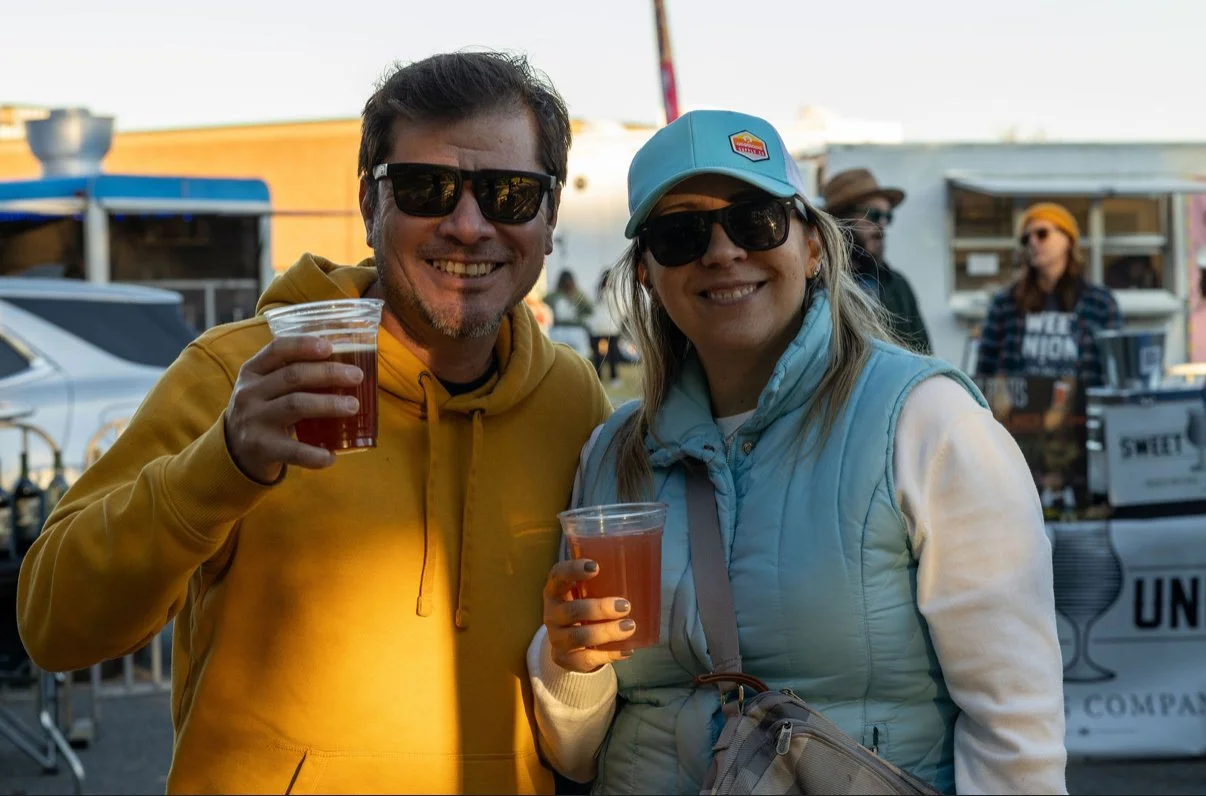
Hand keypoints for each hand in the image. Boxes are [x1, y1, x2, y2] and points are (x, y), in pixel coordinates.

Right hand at [223, 335, 364, 483]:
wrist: (236, 450)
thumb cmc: (264, 410)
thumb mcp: (267, 387)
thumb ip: (292, 375)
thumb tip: (345, 365)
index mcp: (253, 371)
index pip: (277, 350)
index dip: (303, 345)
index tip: (330, 346)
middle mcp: (250, 393)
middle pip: (293, 376)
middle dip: (328, 373)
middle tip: (356, 376)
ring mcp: (254, 421)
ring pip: (295, 405)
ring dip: (328, 404)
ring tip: (353, 406)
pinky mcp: (261, 448)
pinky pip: (293, 450)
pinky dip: (315, 454)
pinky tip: (332, 455)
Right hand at [543, 558, 635, 672]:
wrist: (569, 644)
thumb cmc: (584, 607)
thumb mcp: (586, 593)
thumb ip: (603, 582)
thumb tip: (642, 570)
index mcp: (556, 590)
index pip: (558, 575)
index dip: (573, 570)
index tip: (596, 567)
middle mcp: (552, 613)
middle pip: (572, 610)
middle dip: (599, 608)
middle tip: (625, 606)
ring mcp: (556, 638)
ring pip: (579, 637)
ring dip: (606, 632)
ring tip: (630, 627)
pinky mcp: (564, 658)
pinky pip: (586, 659)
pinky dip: (609, 654)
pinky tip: (627, 650)